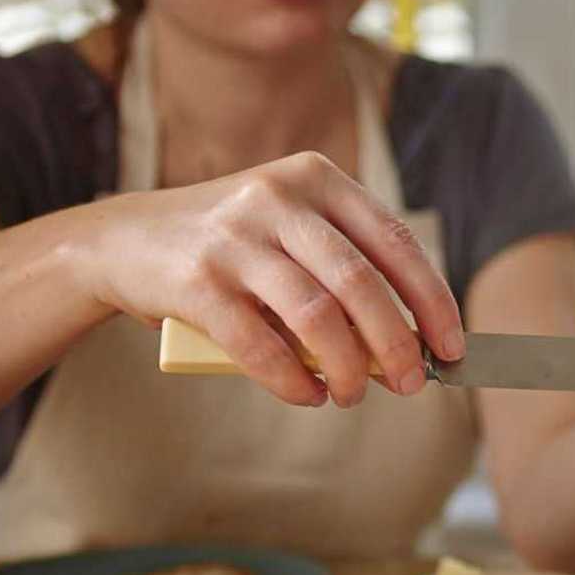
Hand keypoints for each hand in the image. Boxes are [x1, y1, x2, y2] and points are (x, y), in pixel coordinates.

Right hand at [74, 151, 463, 406]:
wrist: (122, 240)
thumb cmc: (232, 247)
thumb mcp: (292, 233)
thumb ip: (344, 273)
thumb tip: (404, 347)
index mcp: (317, 179)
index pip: (395, 242)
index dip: (431, 299)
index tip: (451, 346)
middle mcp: (279, 198)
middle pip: (360, 281)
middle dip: (396, 342)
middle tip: (411, 384)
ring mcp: (234, 236)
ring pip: (315, 313)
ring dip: (347, 367)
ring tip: (353, 395)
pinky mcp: (195, 281)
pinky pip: (259, 343)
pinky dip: (292, 380)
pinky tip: (308, 395)